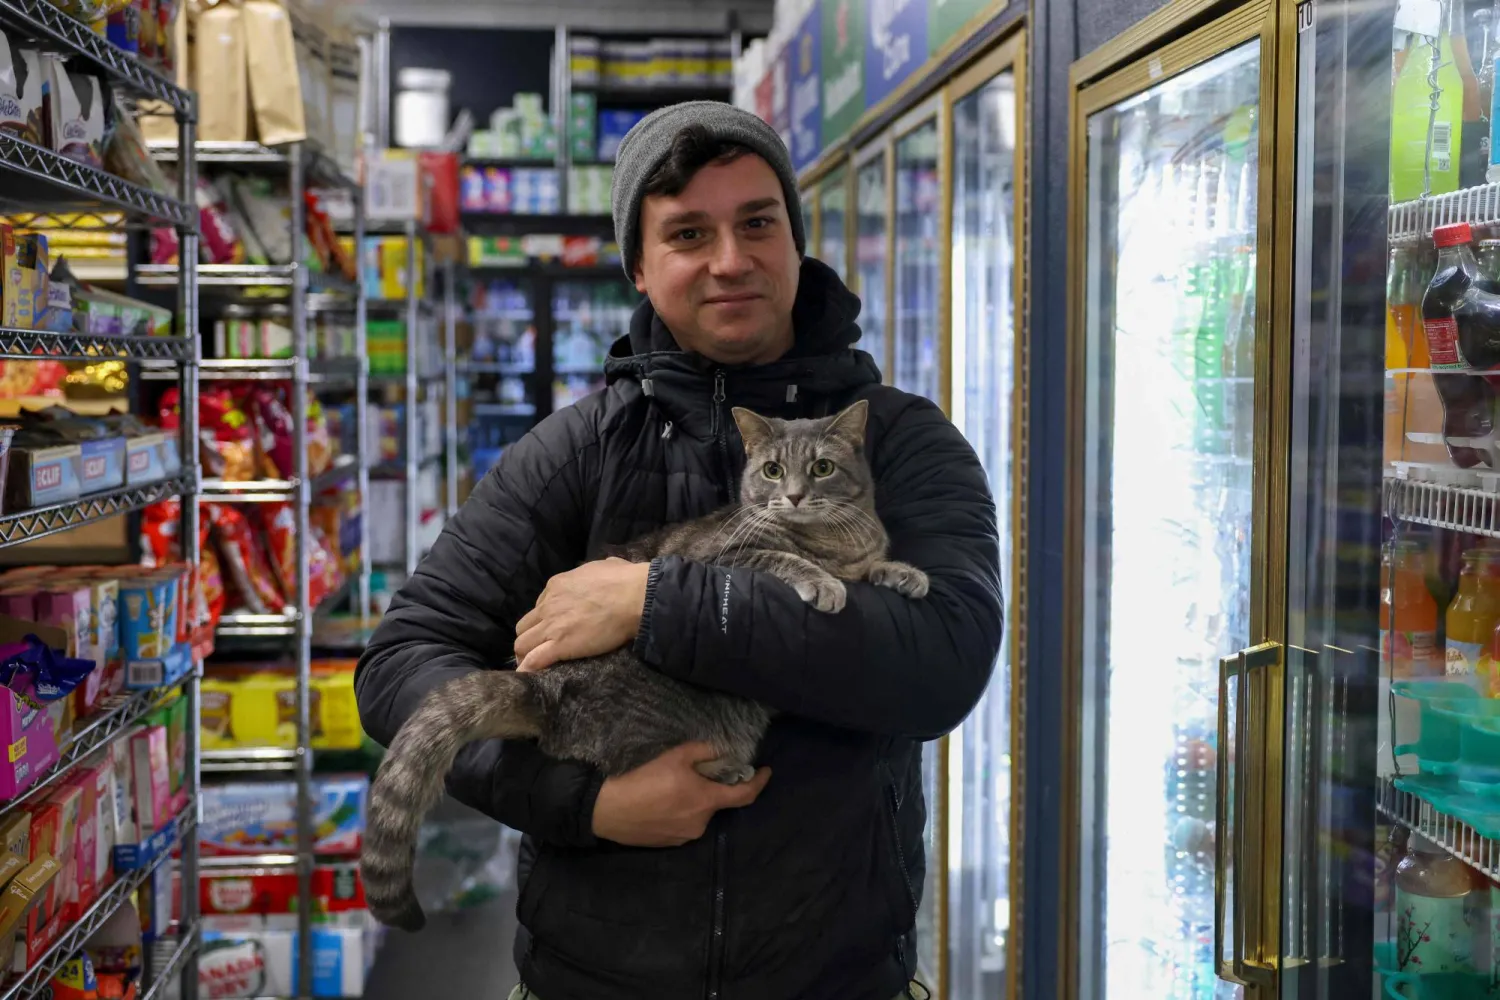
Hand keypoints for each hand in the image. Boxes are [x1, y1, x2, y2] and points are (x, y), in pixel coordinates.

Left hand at [514, 558, 650, 671]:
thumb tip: (605, 570)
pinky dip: (529, 669)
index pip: (539, 606)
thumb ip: (596, 571)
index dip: (544, 620)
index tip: (553, 629)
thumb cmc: (626, 580)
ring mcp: (552, 625)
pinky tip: (530, 676)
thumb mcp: (604, 566)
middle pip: (524, 626)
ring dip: (526, 655)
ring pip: (522, 644)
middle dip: (529, 638)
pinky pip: (534, 660)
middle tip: (539, 649)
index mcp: (557, 585)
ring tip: (533, 666)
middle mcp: (548, 605)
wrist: (635, 596)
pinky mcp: (560, 644)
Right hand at [591, 742, 770, 846]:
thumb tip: (722, 751)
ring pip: (698, 814)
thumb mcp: (675, 756)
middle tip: (695, 771)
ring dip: (694, 800)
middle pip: (716, 803)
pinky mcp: (666, 843)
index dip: (759, 782)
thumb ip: (704, 751)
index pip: (744, 796)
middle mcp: (700, 824)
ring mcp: (682, 837)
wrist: (605, 808)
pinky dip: (679, 812)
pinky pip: (682, 824)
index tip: (766, 771)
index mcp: (706, 802)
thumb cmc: (642, 779)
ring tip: (671, 786)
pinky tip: (660, 801)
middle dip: (712, 788)